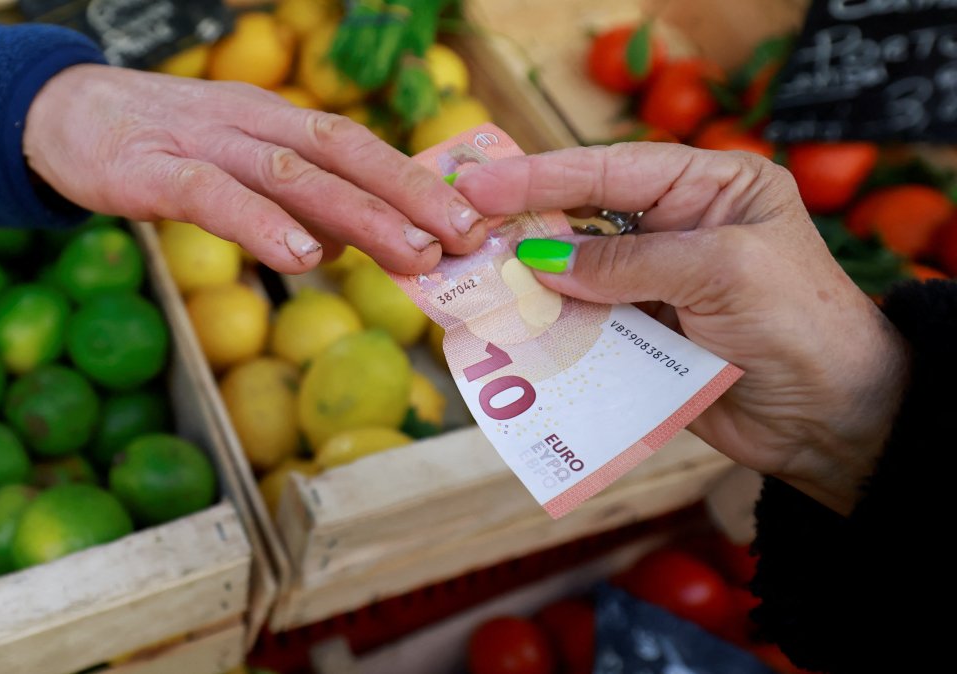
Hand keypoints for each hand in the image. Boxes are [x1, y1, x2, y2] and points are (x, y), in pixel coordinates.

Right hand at [23, 64, 488, 273]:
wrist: (59, 113)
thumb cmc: (158, 146)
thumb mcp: (233, 164)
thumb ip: (287, 198)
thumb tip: (344, 242)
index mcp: (274, 120)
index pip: (357, 146)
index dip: (415, 180)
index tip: (470, 220)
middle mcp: (249, 122)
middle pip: (341, 153)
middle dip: (409, 196)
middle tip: (465, 238)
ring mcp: (202, 141)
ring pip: (291, 172)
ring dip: (358, 213)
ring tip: (412, 252)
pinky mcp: (150, 169)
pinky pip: (213, 194)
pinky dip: (261, 224)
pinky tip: (301, 256)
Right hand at [457, 143, 907, 514]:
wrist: (833, 420)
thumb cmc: (801, 326)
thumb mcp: (721, 272)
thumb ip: (629, 262)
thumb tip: (540, 261)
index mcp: (710, 187)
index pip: (611, 169)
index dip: (541, 175)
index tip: (481, 181)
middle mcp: (677, 228)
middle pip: (582, 216)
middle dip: (523, 222)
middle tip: (461, 223)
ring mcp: (656, 285)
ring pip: (573, 273)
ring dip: (526, 279)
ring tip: (469, 275)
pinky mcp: (641, 337)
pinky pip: (582, 324)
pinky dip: (546, 326)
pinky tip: (507, 324)